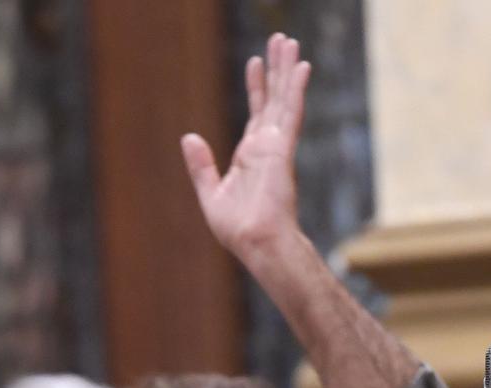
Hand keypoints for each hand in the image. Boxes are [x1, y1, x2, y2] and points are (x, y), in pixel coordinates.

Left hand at [181, 32, 309, 261]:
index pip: (257, 113)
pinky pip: (290, 112)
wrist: (256, 243)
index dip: (257, 86)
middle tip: (281, 40)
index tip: (256, 63)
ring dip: (287, 69)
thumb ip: (201, 165)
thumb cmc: (238, 229)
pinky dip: (295, 89)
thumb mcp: (210, 193)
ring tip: (290, 42)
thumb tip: (189, 137)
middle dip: (276, 69)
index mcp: (251, 155)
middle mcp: (266, 146)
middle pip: (273, 98)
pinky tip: (301, 66)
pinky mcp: (282, 149)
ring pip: (283, 98)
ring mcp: (276, 145)